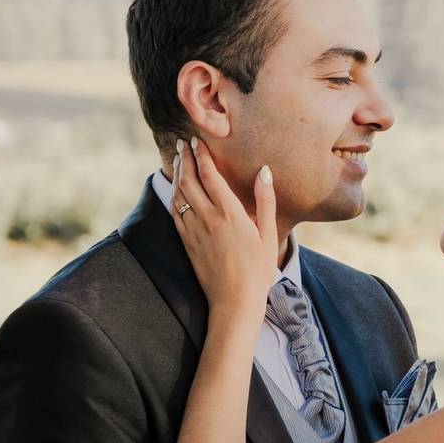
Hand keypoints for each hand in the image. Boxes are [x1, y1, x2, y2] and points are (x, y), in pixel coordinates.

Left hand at [170, 137, 277, 322]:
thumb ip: (265, 201)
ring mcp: (193, 231)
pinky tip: (176, 190)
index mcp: (229, 213)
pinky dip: (173, 195)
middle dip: (185, 159)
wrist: (234, 301)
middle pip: (190, 180)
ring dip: (177, 174)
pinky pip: (175, 212)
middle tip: (183, 144)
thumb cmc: (258, 270)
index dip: (202, 155)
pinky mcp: (187, 243)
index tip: (197, 141)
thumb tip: (264, 172)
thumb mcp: (269, 235)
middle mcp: (207, 218)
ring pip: (179, 194)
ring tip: (179, 160)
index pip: (210, 175)